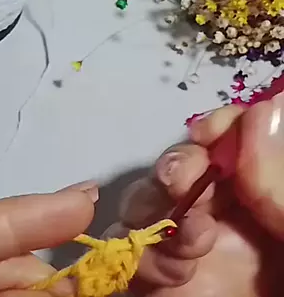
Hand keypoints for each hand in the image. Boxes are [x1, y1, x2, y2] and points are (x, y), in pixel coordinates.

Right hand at [107, 100, 283, 296]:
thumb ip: (280, 185)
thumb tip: (264, 110)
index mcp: (260, 197)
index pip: (228, 142)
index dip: (215, 128)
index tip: (210, 131)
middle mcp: (218, 218)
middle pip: (172, 170)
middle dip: (173, 167)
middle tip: (181, 181)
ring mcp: (180, 252)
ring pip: (138, 209)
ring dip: (153, 214)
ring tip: (195, 241)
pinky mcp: (151, 287)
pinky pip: (120, 258)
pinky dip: (137, 258)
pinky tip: (177, 272)